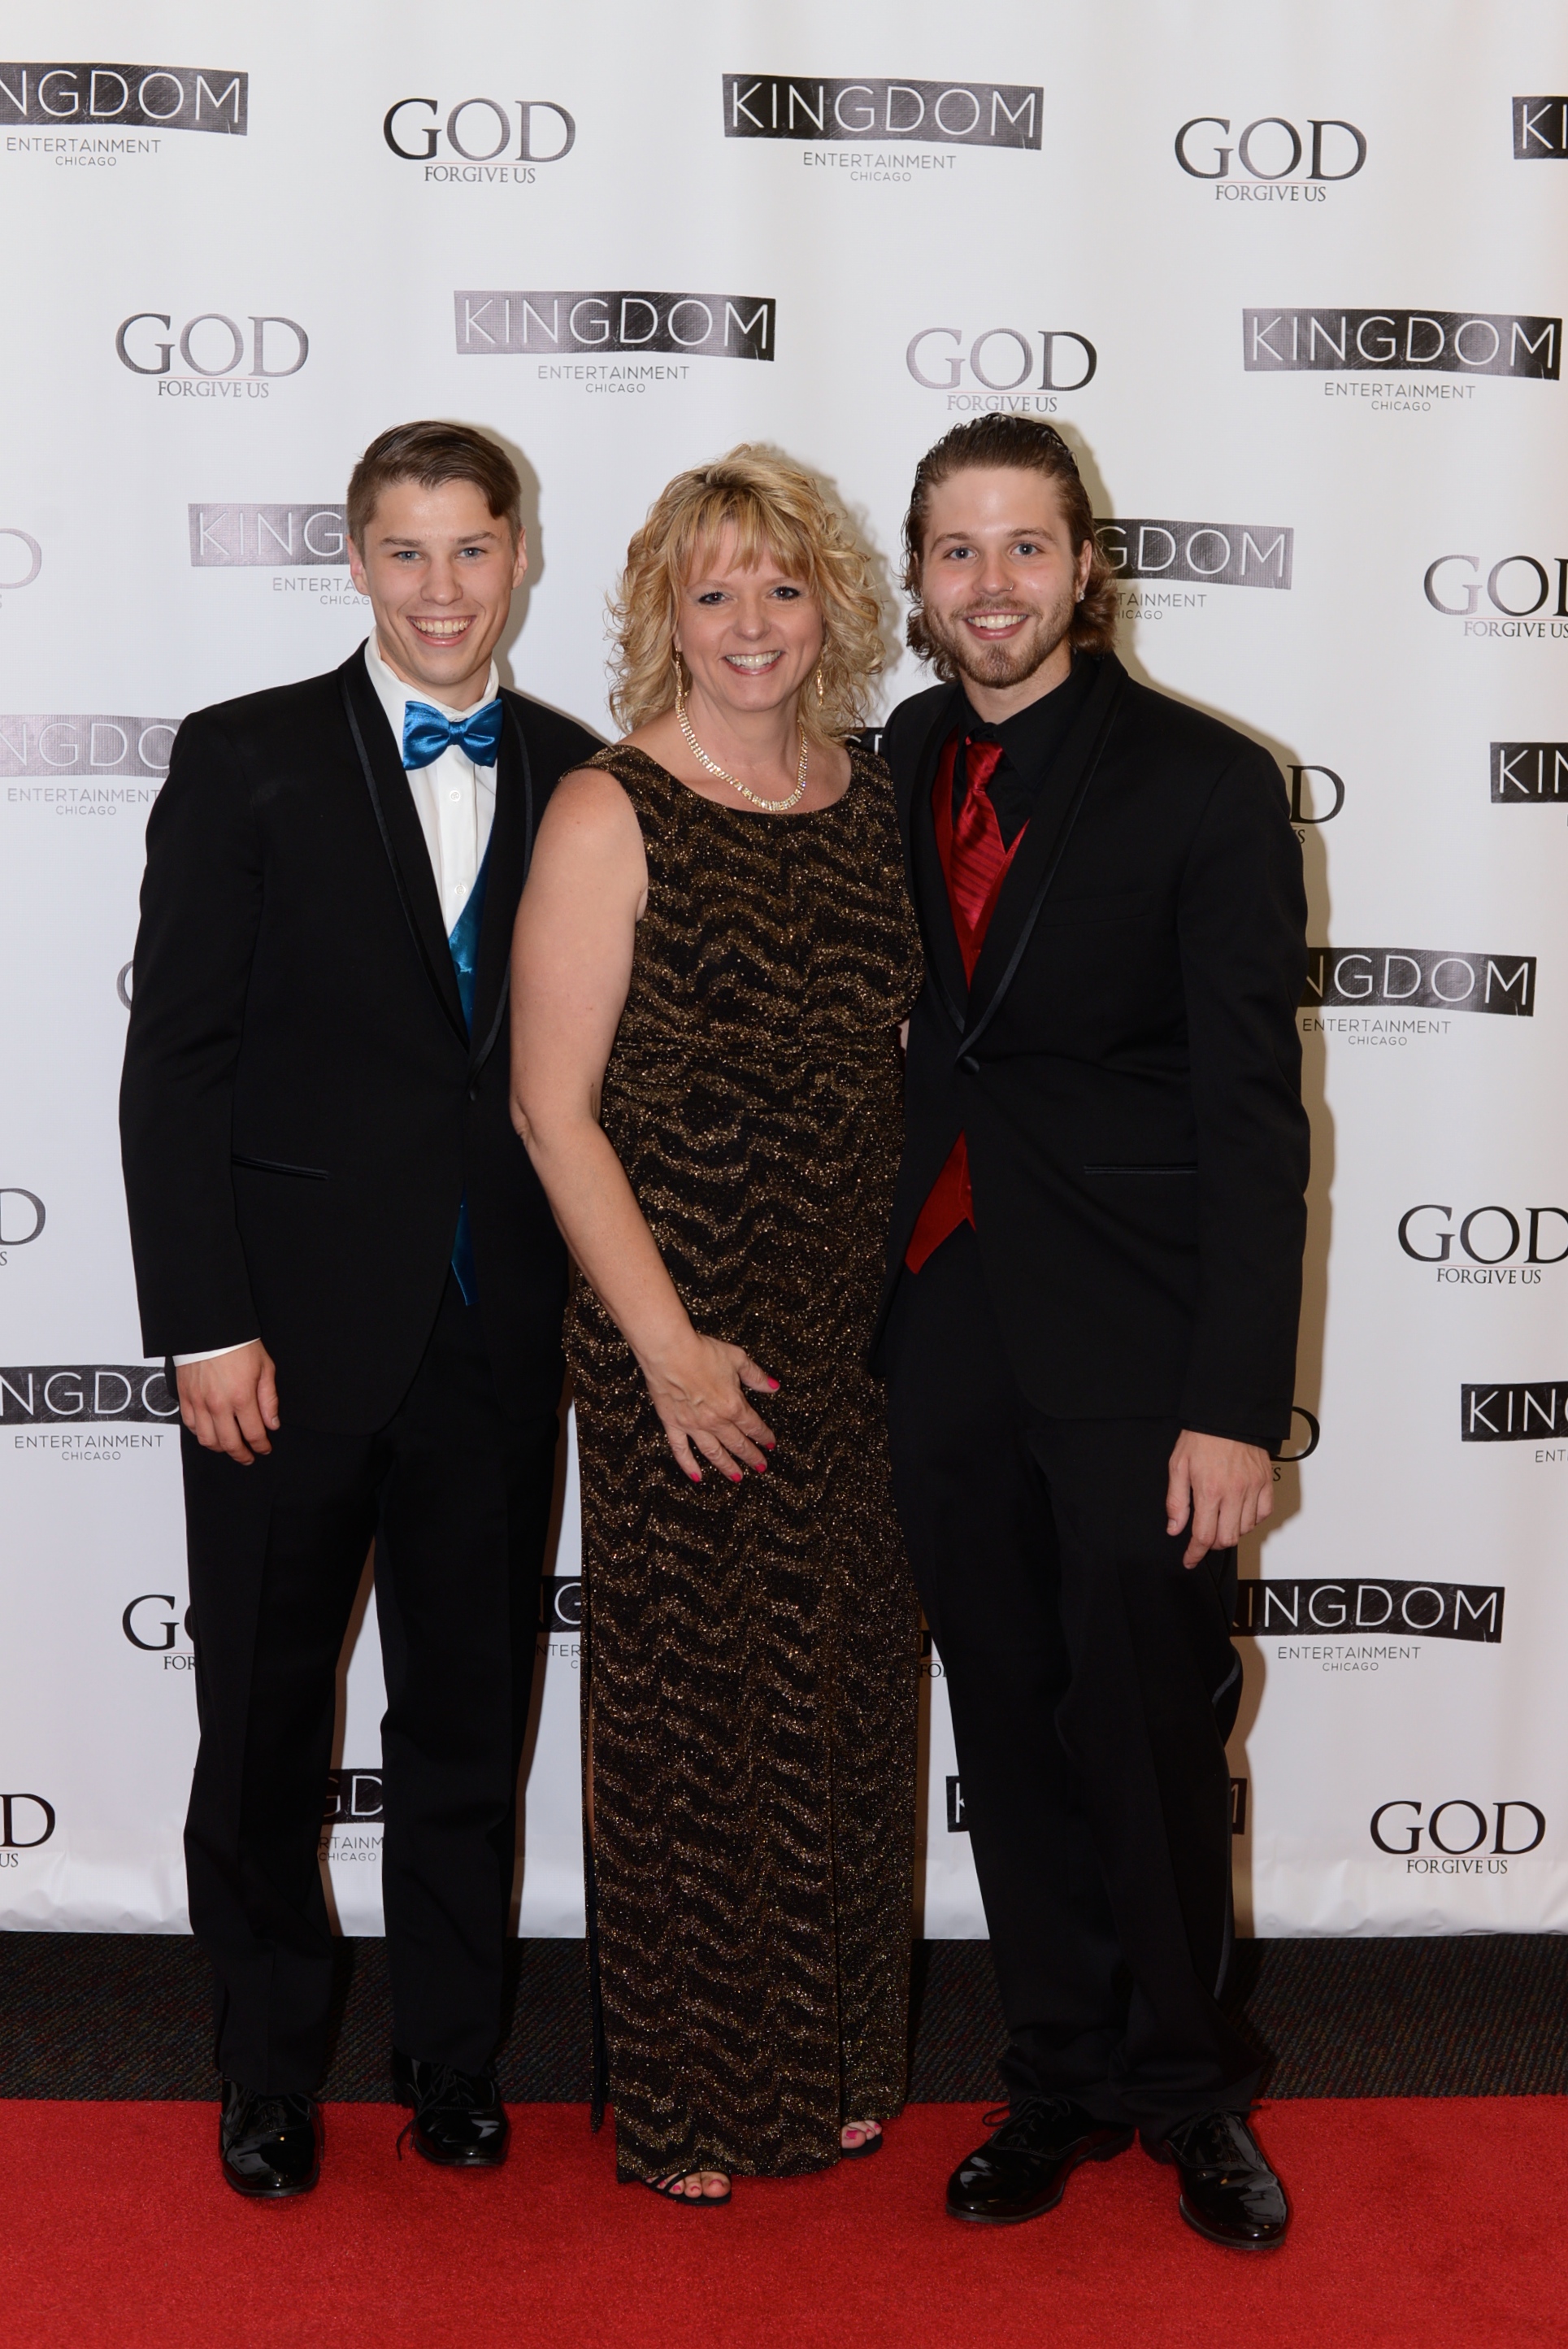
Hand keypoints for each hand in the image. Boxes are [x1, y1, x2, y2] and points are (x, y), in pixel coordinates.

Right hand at [176, 1341, 279, 1464]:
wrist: (210, 1328)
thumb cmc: (238, 1344)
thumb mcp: (265, 1368)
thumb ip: (268, 1399)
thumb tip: (272, 1424)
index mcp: (241, 1397)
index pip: (253, 1434)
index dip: (261, 1446)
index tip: (264, 1448)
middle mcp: (218, 1404)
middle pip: (229, 1443)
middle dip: (241, 1454)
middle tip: (248, 1456)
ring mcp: (198, 1402)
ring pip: (207, 1440)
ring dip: (220, 1448)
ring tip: (230, 1446)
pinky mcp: (185, 1397)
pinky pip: (190, 1425)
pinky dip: (201, 1434)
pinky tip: (210, 1432)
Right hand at [639, 1329, 776, 1483]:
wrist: (669, 1351)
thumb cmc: (701, 1352)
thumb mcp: (737, 1359)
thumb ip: (756, 1376)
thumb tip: (772, 1386)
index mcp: (733, 1405)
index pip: (753, 1426)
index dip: (764, 1436)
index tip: (771, 1444)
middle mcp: (715, 1420)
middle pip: (737, 1443)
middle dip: (751, 1456)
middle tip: (760, 1466)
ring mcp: (693, 1425)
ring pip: (714, 1453)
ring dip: (727, 1467)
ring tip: (737, 1478)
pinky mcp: (673, 1424)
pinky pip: (682, 1450)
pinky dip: (689, 1465)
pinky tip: (697, 1476)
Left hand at [1165, 1430, 1271, 1566]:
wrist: (1227, 1415)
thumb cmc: (1200, 1437)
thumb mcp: (1177, 1466)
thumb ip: (1176, 1502)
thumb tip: (1174, 1529)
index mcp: (1209, 1491)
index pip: (1204, 1536)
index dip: (1195, 1553)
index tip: (1189, 1559)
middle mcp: (1234, 1493)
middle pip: (1227, 1539)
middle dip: (1213, 1544)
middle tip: (1204, 1536)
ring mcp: (1253, 1488)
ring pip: (1245, 1529)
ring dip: (1231, 1531)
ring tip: (1220, 1519)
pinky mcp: (1266, 1482)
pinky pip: (1263, 1514)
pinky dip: (1251, 1520)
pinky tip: (1240, 1511)